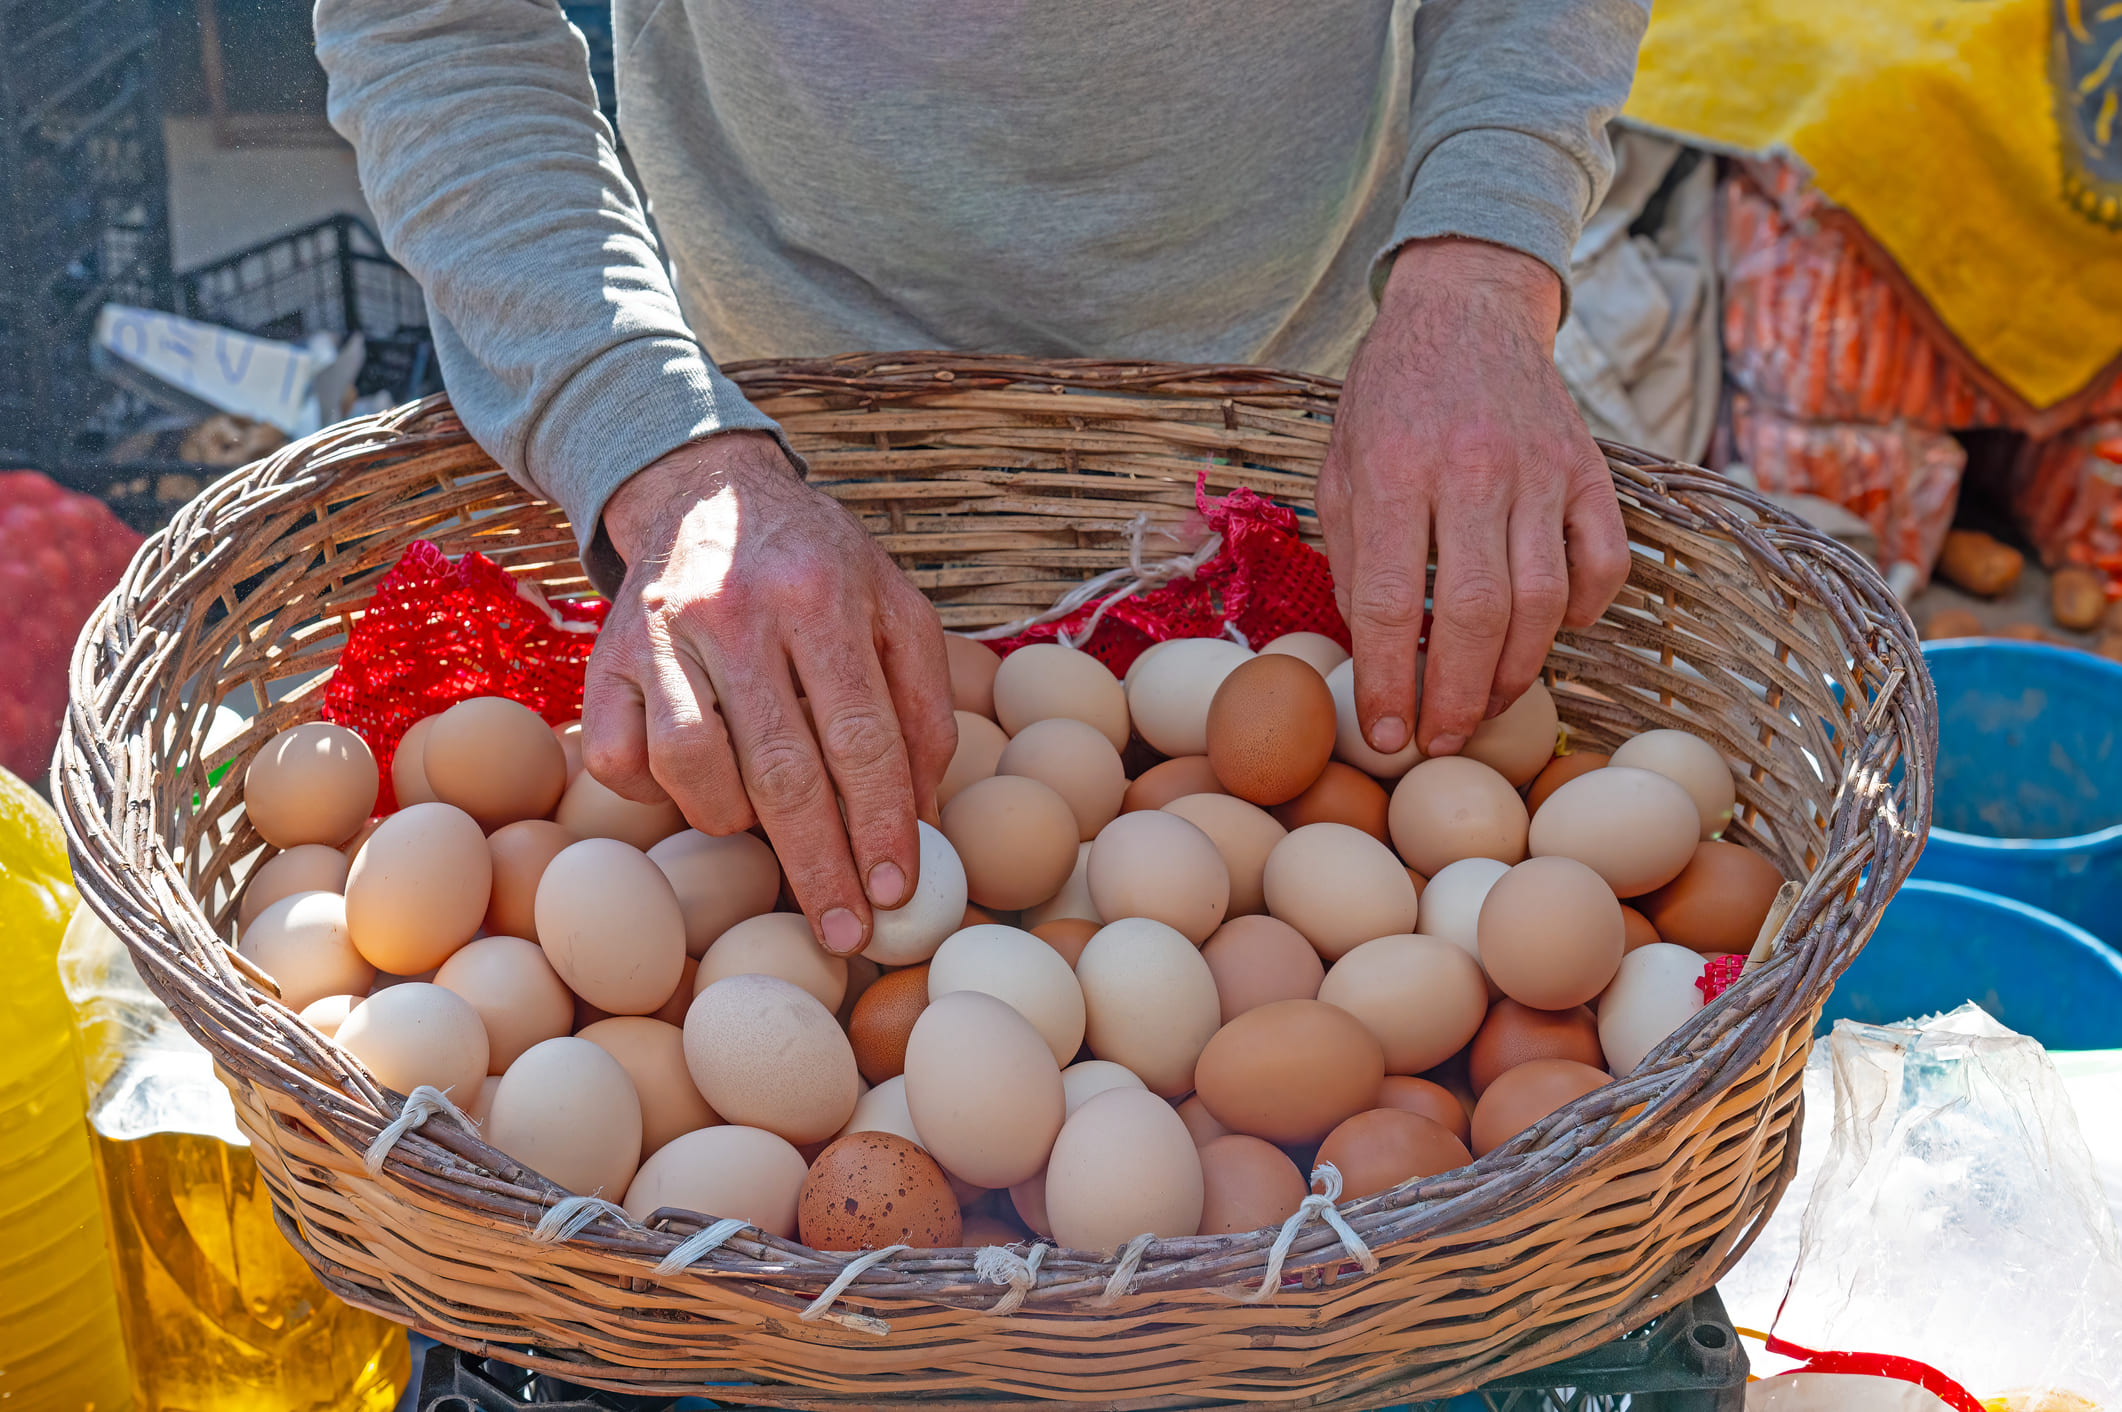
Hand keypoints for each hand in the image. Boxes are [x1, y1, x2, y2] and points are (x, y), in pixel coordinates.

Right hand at [588, 432, 956, 954]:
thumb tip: (923, 821)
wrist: (704, 489)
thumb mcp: (894, 609)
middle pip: (780, 768)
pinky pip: (621, 759)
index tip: (894, 894)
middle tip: (843, 936)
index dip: (880, 825)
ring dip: (734, 822)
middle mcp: (735, 610)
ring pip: (691, 767)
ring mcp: (660, 636)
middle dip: (818, 865)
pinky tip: (695, 787)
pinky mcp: (604, 660)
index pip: (860, 736)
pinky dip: (656, 795)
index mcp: (822, 595)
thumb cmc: (818, 566)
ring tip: (763, 831)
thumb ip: (921, 708)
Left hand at [1317, 238, 1628, 758]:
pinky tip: (1548, 635)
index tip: (1384, 736)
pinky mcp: (1590, 469)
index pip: (1388, 601)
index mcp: (1394, 470)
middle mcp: (1471, 469)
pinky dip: (1583, 613)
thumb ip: (1351, 557)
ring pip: (1542, 599)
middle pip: (1473, 613)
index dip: (1386, 681)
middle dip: (1455, 696)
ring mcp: (1540, 469)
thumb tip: (1375, 651)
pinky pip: (1604, 562)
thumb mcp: (1340, 467)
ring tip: (1484, 707)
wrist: (1465, 307)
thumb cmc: (1389, 401)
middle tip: (1441, 743)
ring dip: (1514, 671)